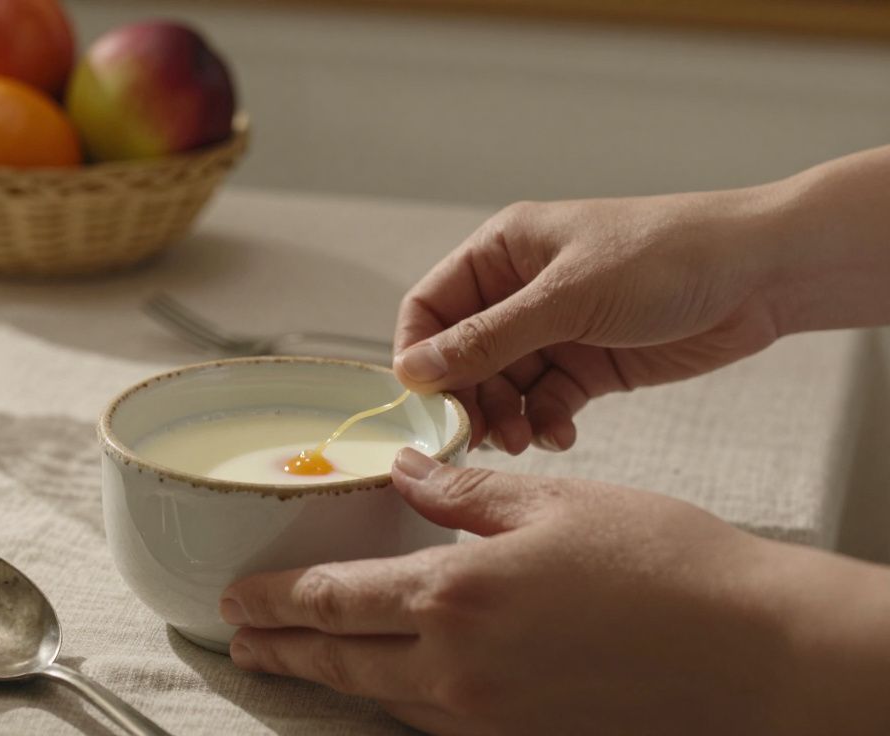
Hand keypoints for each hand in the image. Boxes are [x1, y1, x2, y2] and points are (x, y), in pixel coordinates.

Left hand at [220, 450, 889, 735]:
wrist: (750, 651)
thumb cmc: (662, 565)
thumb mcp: (550, 503)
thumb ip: (461, 491)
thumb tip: (406, 472)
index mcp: (455, 596)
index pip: (332, 601)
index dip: (275, 602)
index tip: (237, 601)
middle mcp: (457, 667)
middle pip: (339, 662)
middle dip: (280, 651)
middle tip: (240, 643)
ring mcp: (488, 714)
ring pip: (380, 697)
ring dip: (329, 677)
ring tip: (295, 662)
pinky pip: (430, 719)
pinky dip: (391, 698)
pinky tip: (385, 682)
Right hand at [393, 189, 784, 452]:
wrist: (760, 276)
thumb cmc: (667, 257)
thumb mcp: (567, 298)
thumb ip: (488, 338)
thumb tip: (418, 368)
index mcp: (503, 252)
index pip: (430, 308)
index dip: (419, 355)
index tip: (424, 402)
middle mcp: (520, 292)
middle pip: (461, 357)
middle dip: (468, 399)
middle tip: (479, 437)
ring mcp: (555, 331)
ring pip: (502, 387)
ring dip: (506, 419)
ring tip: (525, 440)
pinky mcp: (588, 365)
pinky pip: (545, 403)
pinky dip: (546, 424)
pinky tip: (562, 434)